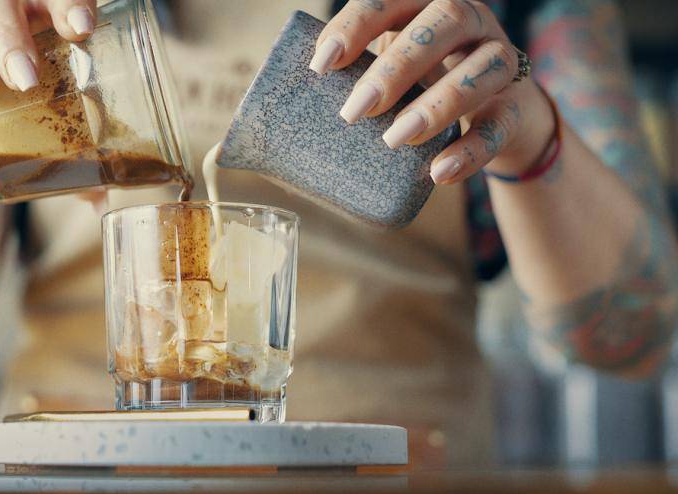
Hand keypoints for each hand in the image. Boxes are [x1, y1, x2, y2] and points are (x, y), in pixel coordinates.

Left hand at [311, 0, 555, 183]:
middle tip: (354, 111)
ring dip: (436, 104)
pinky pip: (499, 125)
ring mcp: (500, 61)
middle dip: (394, 66)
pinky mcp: (517, 108)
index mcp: (427, 5)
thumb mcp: (391, 70)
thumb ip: (352, 80)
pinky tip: (438, 172)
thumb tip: (280, 127)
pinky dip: (470, 150)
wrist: (497, 116)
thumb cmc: (425, 85)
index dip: (355, 25)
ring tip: (394, 139)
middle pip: (443, 22)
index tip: (321, 65)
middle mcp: (470, 21)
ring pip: (482, 68)